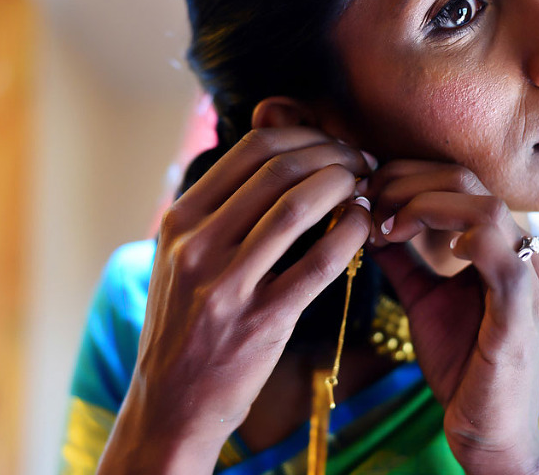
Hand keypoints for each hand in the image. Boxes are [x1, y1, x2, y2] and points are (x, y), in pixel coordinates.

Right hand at [98, 128, 374, 473]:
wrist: (172, 404)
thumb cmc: (185, 325)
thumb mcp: (180, 260)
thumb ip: (216, 213)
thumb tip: (272, 163)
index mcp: (179, 221)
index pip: (250, 149)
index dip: (303, 135)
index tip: (331, 144)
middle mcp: (197, 245)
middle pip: (278, 169)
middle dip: (331, 154)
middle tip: (360, 161)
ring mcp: (227, 283)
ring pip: (297, 207)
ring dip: (343, 186)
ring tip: (366, 186)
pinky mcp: (261, 320)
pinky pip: (319, 262)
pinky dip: (351, 232)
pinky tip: (365, 224)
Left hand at [366, 160, 538, 474]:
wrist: (487, 429)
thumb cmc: (462, 364)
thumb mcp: (423, 300)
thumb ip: (403, 261)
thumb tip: (367, 224)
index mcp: (496, 245)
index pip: (455, 178)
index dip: (404, 176)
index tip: (365, 198)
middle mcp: (516, 252)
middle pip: (465, 180)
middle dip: (403, 184)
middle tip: (367, 207)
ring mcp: (524, 279)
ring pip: (484, 207)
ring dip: (424, 207)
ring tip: (388, 230)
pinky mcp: (519, 312)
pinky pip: (500, 256)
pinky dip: (463, 239)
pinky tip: (433, 251)